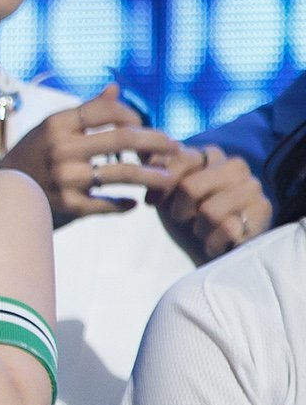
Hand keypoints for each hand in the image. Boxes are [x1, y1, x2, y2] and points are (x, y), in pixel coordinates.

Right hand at [0, 82, 179, 226]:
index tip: (145, 126)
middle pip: (124, 139)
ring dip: (152, 176)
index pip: (108, 110)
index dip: (134, 116)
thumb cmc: (32, 156)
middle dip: (156, 142)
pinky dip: (123, 205)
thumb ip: (86, 110)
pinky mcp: (66, 204)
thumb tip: (116, 88)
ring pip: (123, 173)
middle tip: (175, 147)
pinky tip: (132, 203)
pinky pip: (106, 204)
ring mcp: (64, 178)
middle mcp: (61, 148)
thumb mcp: (51, 129)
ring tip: (168, 178)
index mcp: (57, 124)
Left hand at [150, 143, 272, 261]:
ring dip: (198, 228)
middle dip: (179, 211)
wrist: (208, 253)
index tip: (155, 202)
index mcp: (209, 156)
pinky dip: (213, 243)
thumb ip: (154, 172)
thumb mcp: (163, 196)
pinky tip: (216, 242)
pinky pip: (228, 229)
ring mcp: (252, 186)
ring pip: (209, 210)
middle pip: (189, 187)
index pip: (178, 159)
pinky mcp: (263, 209)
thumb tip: (140, 151)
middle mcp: (234, 165)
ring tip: (203, 230)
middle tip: (185, 219)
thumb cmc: (185, 221)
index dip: (160, 187)